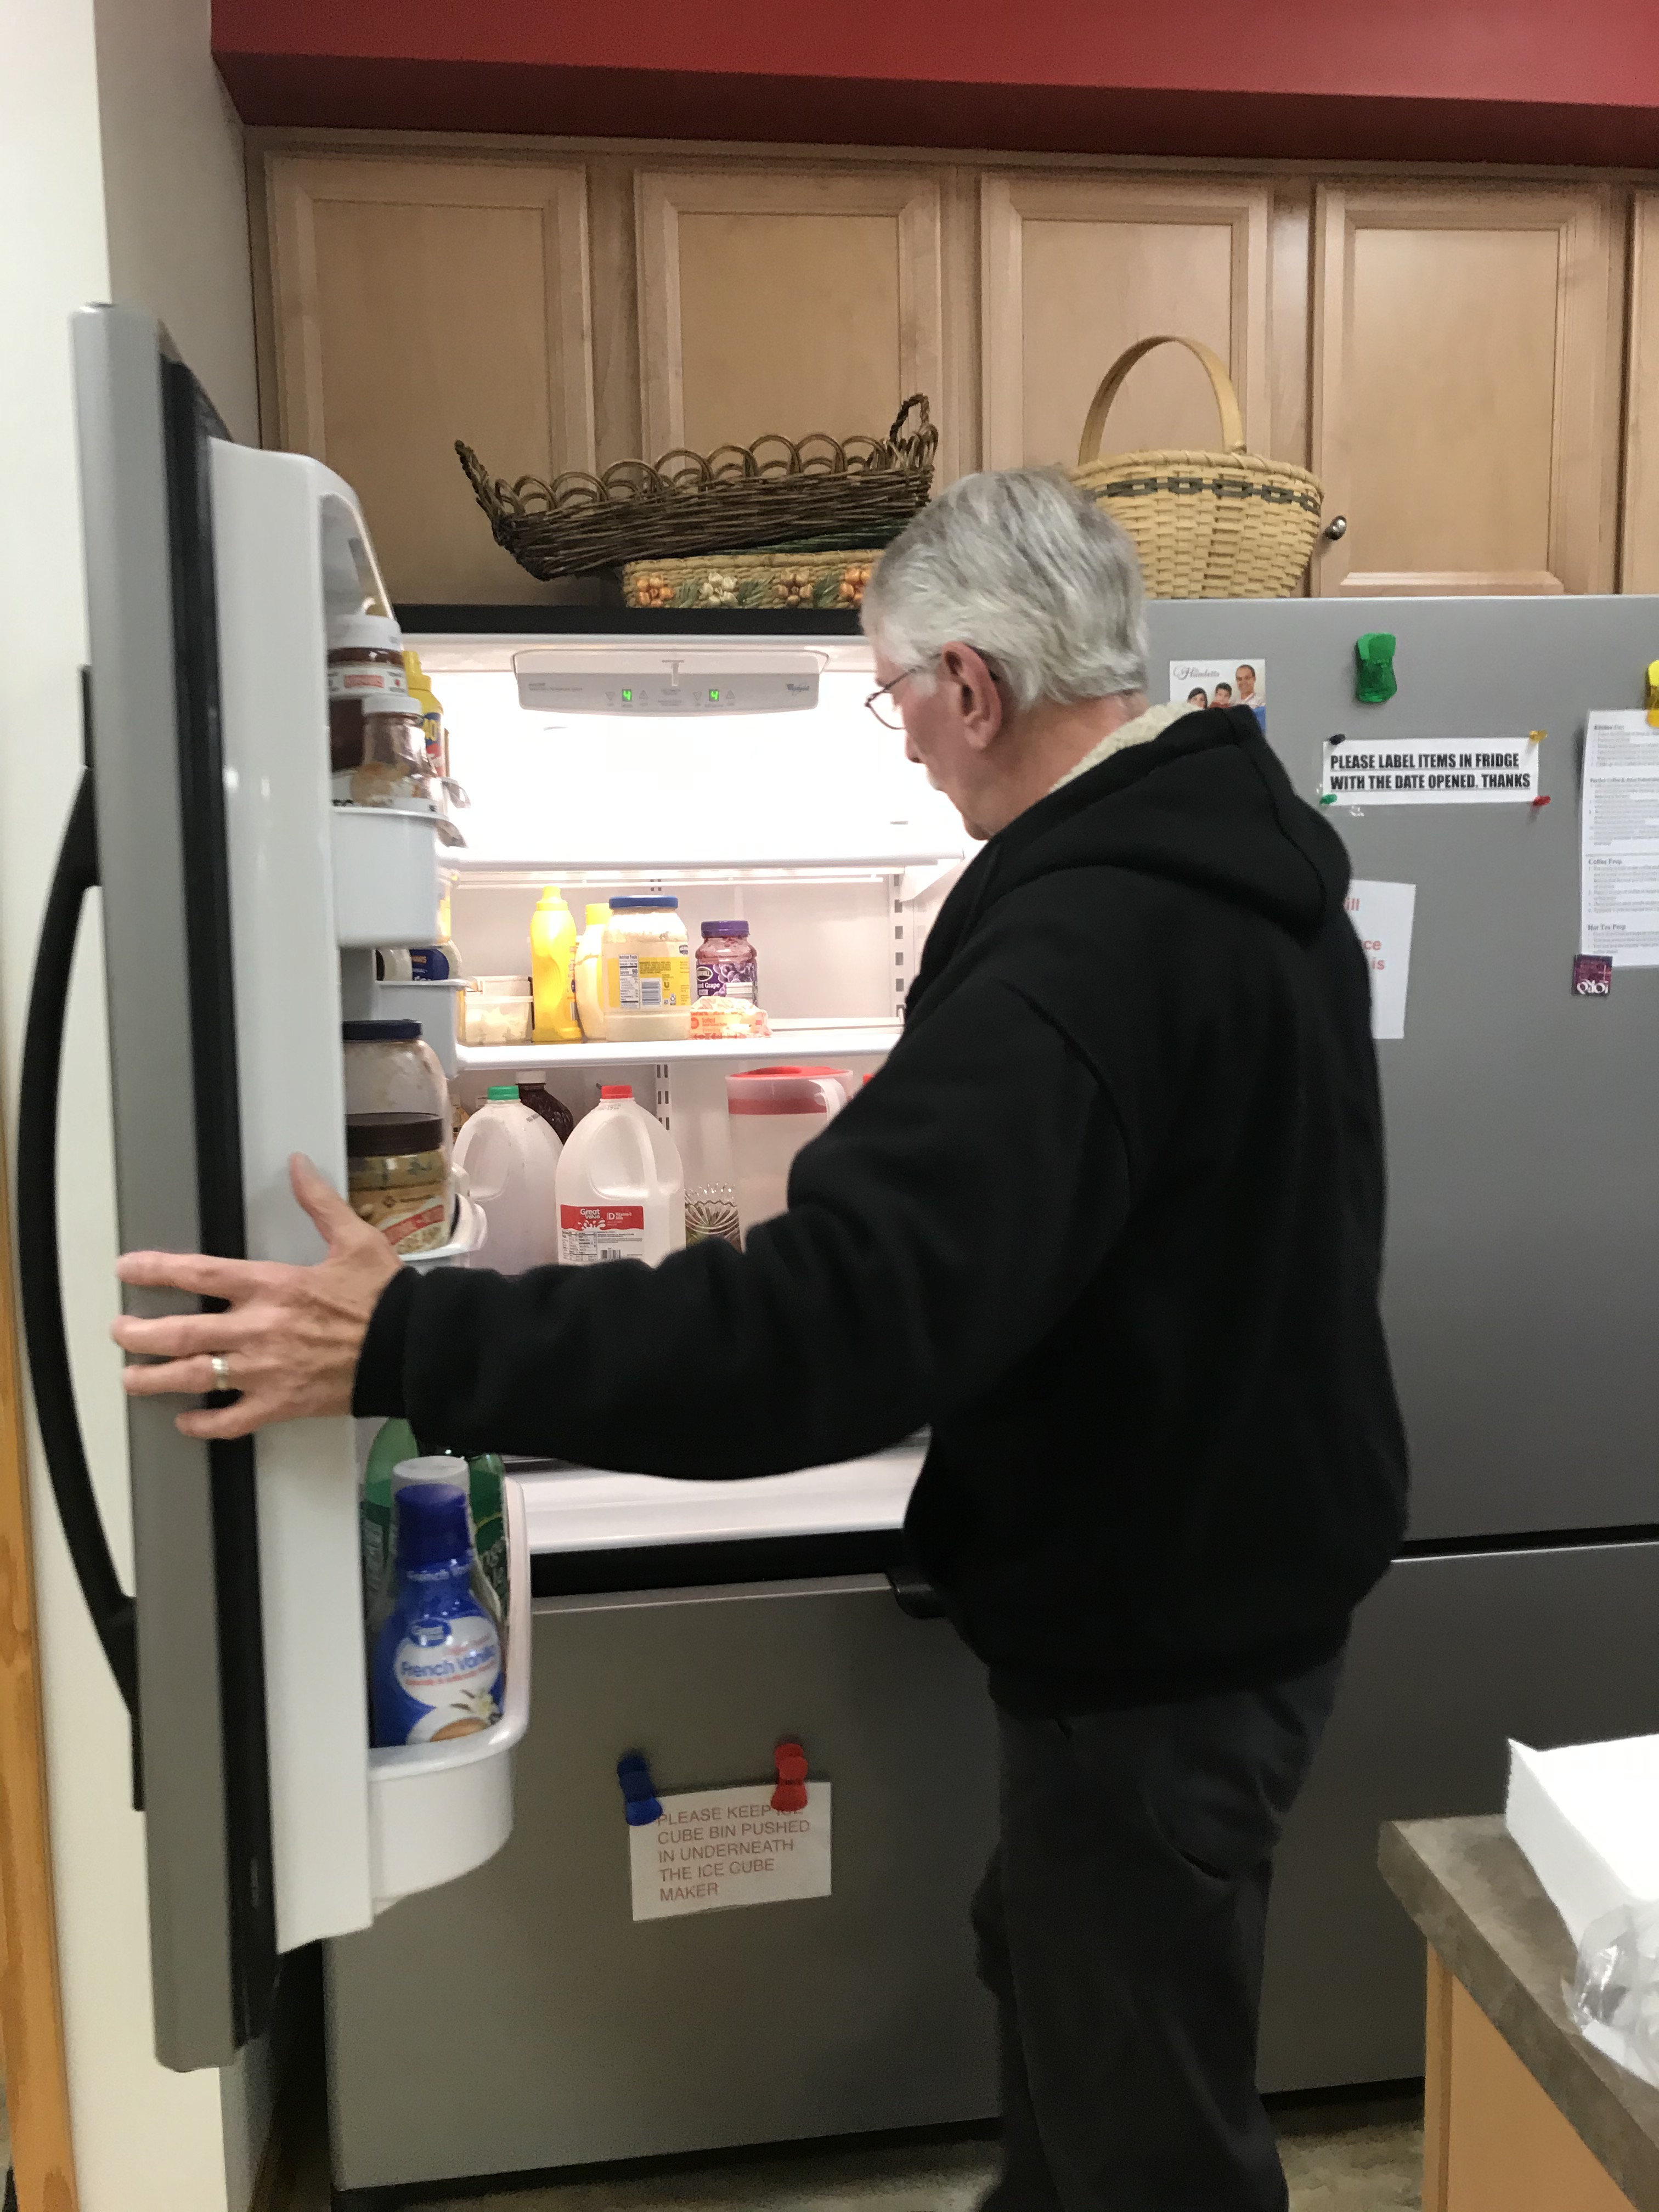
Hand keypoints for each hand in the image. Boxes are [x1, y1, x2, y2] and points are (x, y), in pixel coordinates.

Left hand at [112, 1155, 399, 1440]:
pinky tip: (186, 1420)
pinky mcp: (280, 1404)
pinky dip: (203, 1423)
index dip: (155, 1270)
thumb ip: (319, 1203)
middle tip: (119, 1333)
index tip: (126, 1269)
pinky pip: (230, 1421)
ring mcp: (265, 1370)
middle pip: (180, 1332)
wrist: (411, 1348)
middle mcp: (258, 1328)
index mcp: (272, 1284)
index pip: (199, 1273)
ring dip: (154, 1379)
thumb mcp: (354, 1239)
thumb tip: (299, 1164)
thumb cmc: (384, 1296)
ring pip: (193, 1378)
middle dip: (139, 1333)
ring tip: (130, 1379)